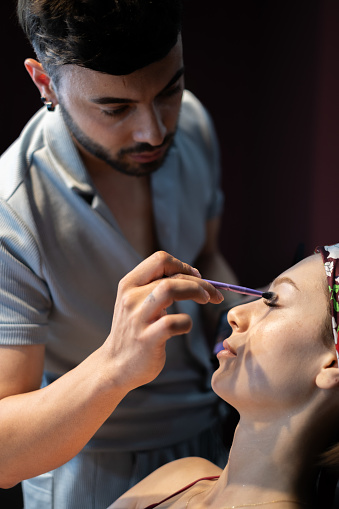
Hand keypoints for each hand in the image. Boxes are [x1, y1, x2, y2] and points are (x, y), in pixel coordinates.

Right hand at [103, 251, 223, 391]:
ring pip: (170, 289)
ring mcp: (138, 318)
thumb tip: (194, 276)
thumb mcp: (136, 302)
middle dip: (199, 282)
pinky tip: (185, 327)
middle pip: (171, 276)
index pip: (159, 259)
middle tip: (213, 293)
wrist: (114, 366)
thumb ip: (156, 287)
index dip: (183, 266)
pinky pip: (173, 323)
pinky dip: (186, 322)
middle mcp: (131, 297)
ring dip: (195, 291)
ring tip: (207, 300)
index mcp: (129, 284)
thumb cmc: (134, 331)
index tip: (197, 277)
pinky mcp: (147, 339)